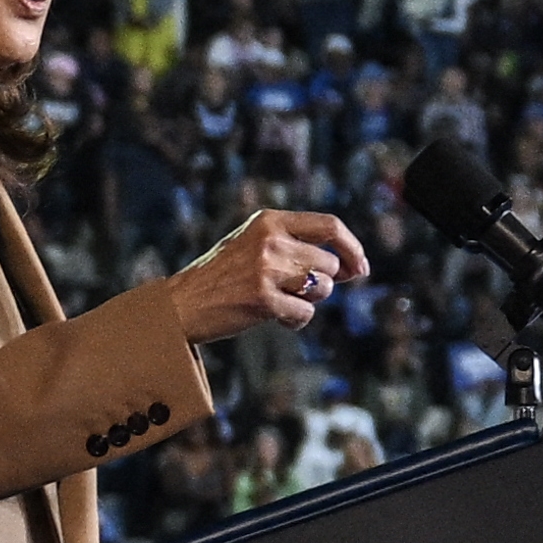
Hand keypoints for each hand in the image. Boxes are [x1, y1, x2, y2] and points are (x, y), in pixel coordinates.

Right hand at [169, 207, 371, 347]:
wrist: (182, 304)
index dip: (352, 247)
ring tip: (281, 301)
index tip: (361, 268)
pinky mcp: (263, 299)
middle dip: (324, 283)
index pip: (330, 225)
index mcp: (270, 221)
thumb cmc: (224, 277)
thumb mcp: (255, 244)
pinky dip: (296, 321)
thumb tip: (353, 268)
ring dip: (309, 301)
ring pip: (322, 288)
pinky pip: (305, 314)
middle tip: (298, 292)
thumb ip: (297, 247)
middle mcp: (270, 240)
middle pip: (330, 263)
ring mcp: (267, 269)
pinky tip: (275, 318)